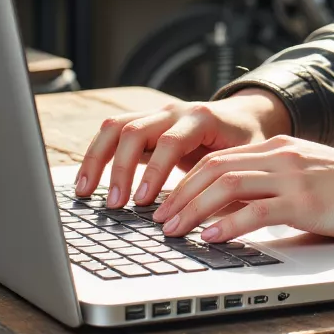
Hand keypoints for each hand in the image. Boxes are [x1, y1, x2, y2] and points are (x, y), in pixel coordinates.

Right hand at [75, 90, 292, 207]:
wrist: (245, 116)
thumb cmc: (247, 142)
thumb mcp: (246, 161)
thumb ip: (228, 184)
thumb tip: (212, 222)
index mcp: (201, 118)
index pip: (171, 141)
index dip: (155, 171)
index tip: (143, 202)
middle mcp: (174, 111)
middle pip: (135, 130)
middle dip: (120, 169)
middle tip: (115, 205)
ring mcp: (156, 115)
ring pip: (116, 127)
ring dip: (98, 160)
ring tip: (85, 192)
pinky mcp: (145, 124)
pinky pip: (112, 133)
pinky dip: (97, 156)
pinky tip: (87, 183)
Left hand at [150, 136, 333, 244]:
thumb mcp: (309, 180)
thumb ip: (275, 189)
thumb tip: (236, 215)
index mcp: (280, 147)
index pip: (219, 157)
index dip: (186, 180)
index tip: (168, 203)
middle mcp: (282, 155)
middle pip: (214, 168)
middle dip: (180, 195)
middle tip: (159, 220)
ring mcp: (293, 176)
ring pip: (227, 186)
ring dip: (193, 209)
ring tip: (174, 230)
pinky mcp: (306, 201)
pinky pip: (256, 211)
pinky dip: (227, 225)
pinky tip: (210, 238)